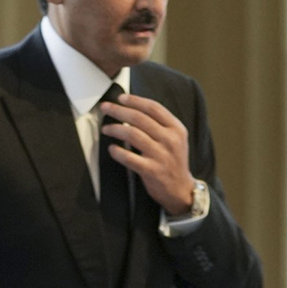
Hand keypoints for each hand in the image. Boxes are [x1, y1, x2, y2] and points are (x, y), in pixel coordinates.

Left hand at [101, 92, 198, 216]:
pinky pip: (130, 158)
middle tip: (105, 108)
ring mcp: (161, 155)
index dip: (135, 100)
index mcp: (176, 128)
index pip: (153, 108)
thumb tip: (133, 109)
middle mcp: (170, 140)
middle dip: (119, 110)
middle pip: (140, 118)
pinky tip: (111, 149)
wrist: (181, 189)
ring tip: (106, 129)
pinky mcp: (152, 171)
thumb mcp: (175, 139)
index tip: (120, 97)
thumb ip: (160, 125)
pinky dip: (118, 152)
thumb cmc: (173, 161)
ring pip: (133, 135)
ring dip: (116, 129)